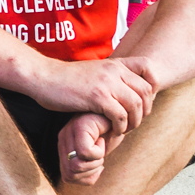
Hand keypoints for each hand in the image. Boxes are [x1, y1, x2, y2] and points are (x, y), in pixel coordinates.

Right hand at [24, 55, 155, 133]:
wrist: (42, 77)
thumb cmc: (65, 79)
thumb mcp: (93, 71)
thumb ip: (110, 76)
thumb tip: (125, 90)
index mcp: (114, 63)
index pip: (148, 68)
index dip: (152, 86)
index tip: (144, 101)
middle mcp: (114, 71)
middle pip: (146, 91)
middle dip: (145, 110)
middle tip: (134, 121)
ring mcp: (106, 83)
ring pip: (135, 105)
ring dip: (133, 121)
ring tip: (123, 128)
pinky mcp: (97, 97)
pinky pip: (120, 116)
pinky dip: (120, 127)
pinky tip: (112, 131)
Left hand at [59, 112, 121, 184]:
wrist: (120, 114)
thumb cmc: (110, 133)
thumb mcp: (98, 155)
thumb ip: (88, 168)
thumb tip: (87, 179)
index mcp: (65, 148)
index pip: (68, 177)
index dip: (87, 177)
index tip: (98, 162)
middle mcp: (63, 140)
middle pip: (70, 175)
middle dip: (91, 172)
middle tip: (100, 157)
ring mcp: (69, 133)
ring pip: (76, 166)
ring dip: (96, 162)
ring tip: (101, 147)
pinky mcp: (78, 127)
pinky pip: (86, 153)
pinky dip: (99, 152)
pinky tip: (102, 140)